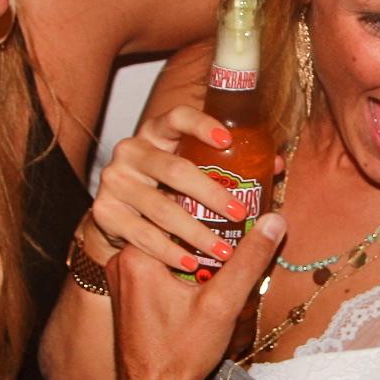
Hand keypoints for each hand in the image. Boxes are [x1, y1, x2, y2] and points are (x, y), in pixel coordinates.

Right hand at [88, 106, 272, 271]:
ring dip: (195, 232)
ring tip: (223, 250)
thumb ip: (228, 165)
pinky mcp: (104, 212)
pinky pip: (142, 235)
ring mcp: (114, 181)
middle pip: (174, 169)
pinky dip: (169, 252)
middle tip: (240, 214)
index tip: (228, 141)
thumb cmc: (168, 188)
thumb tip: (275, 164)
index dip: (201, 124)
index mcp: (156, 134)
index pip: (177, 117)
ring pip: (160, 208)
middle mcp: (131, 152)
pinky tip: (191, 263)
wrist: (119, 218)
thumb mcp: (193, 170)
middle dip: (211, 194)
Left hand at [107, 213, 285, 379]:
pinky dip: (187, 261)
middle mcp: (122, 260)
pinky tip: (213, 269)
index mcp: (136, 254)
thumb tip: (274, 221)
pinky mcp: (131, 292)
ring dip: (198, 242)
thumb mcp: (222, 303)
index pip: (171, 204)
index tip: (236, 193)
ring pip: (168, 243)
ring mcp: (124, 277)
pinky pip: (162, 262)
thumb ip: (249, 260)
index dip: (207, 197)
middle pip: (170, 223)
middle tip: (241, 214)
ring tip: (233, 238)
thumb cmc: (179, 353)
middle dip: (206, 220)